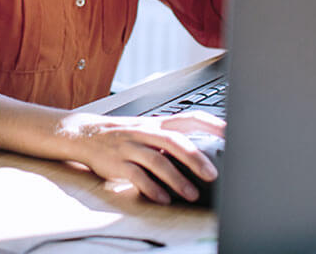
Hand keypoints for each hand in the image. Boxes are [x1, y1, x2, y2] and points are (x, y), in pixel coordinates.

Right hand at [58, 110, 223, 203]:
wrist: (84, 134)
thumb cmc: (123, 136)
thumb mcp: (147, 131)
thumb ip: (171, 139)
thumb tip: (203, 153)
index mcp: (156, 123)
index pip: (188, 118)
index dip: (210, 124)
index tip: (230, 133)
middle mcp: (145, 132)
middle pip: (174, 141)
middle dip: (195, 158)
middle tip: (212, 175)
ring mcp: (130, 147)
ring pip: (156, 160)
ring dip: (176, 178)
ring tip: (191, 194)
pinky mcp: (116, 164)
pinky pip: (136, 176)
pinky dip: (151, 188)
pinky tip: (162, 198)